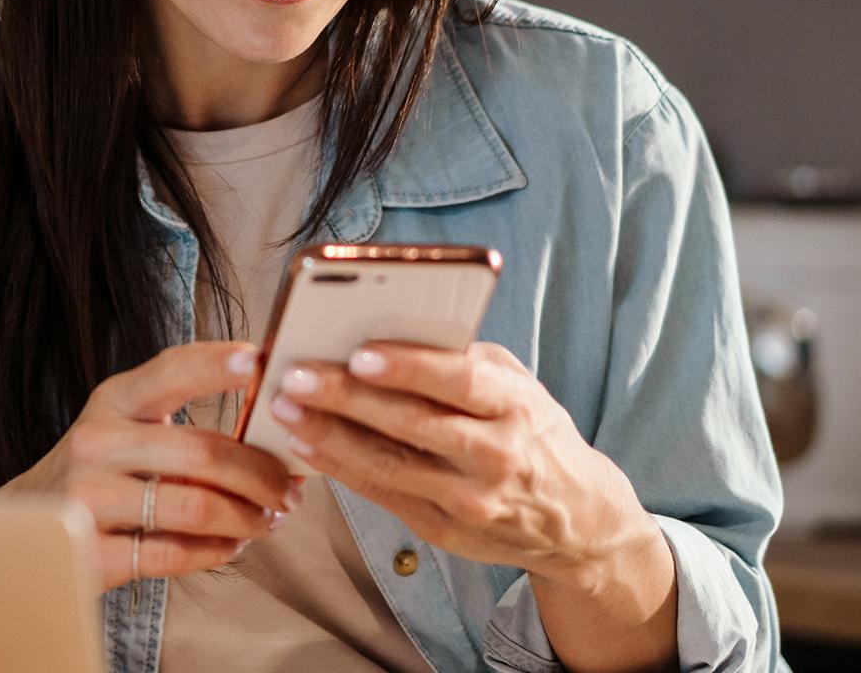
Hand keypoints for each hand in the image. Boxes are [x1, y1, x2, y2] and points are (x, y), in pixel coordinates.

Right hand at [0, 340, 303, 590]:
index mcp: (112, 400)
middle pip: (202, 452)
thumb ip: (180, 418)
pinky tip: (229, 545)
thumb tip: (272, 423)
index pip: (170, 371)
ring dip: (247, 517)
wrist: (25, 526)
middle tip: (288, 489)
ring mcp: (88, 499)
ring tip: (267, 520)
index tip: (261, 362)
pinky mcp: (89, 552)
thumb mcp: (124, 426)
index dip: (217, 365)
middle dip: (261, 474)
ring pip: (195, 508)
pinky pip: (173, 553)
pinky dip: (215, 551)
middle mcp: (96, 443)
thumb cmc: (99, 471)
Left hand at [266, 340, 659, 589]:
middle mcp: (497, 455)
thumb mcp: (518, 385)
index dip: (409, 368)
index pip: (460, 381)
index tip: (359, 353)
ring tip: (285, 409)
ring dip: (329, 436)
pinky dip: (339, 469)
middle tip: (296, 376)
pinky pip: (382, 495)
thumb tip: (391, 329)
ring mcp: (470, 499)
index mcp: (517, 405)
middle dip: (347, 399)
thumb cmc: (533, 431)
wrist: (575, 517)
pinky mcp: (445, 531)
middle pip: (413, 424)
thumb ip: (464, 360)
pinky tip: (304, 446)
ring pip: (389, 466)